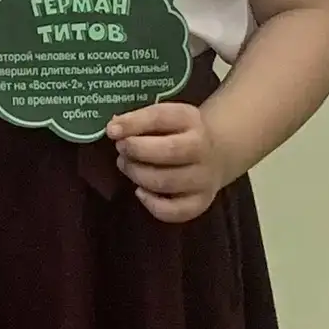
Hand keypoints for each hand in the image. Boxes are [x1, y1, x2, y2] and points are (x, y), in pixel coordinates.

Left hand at [108, 101, 235, 222]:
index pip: (160, 118)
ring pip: (166, 182)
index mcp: (189, 119)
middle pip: (169, 151)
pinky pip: (176, 211)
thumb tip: (114, 130)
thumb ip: (137, 121)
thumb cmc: (176, 132)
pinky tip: (140, 191)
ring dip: (137, 175)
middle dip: (135, 150)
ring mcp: (204, 178)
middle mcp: (202, 148)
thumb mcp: (161, 116)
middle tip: (121, 149)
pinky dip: (152, 204)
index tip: (112, 131)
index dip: (133, 124)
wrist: (217, 152)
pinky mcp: (202, 201)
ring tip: (127, 166)